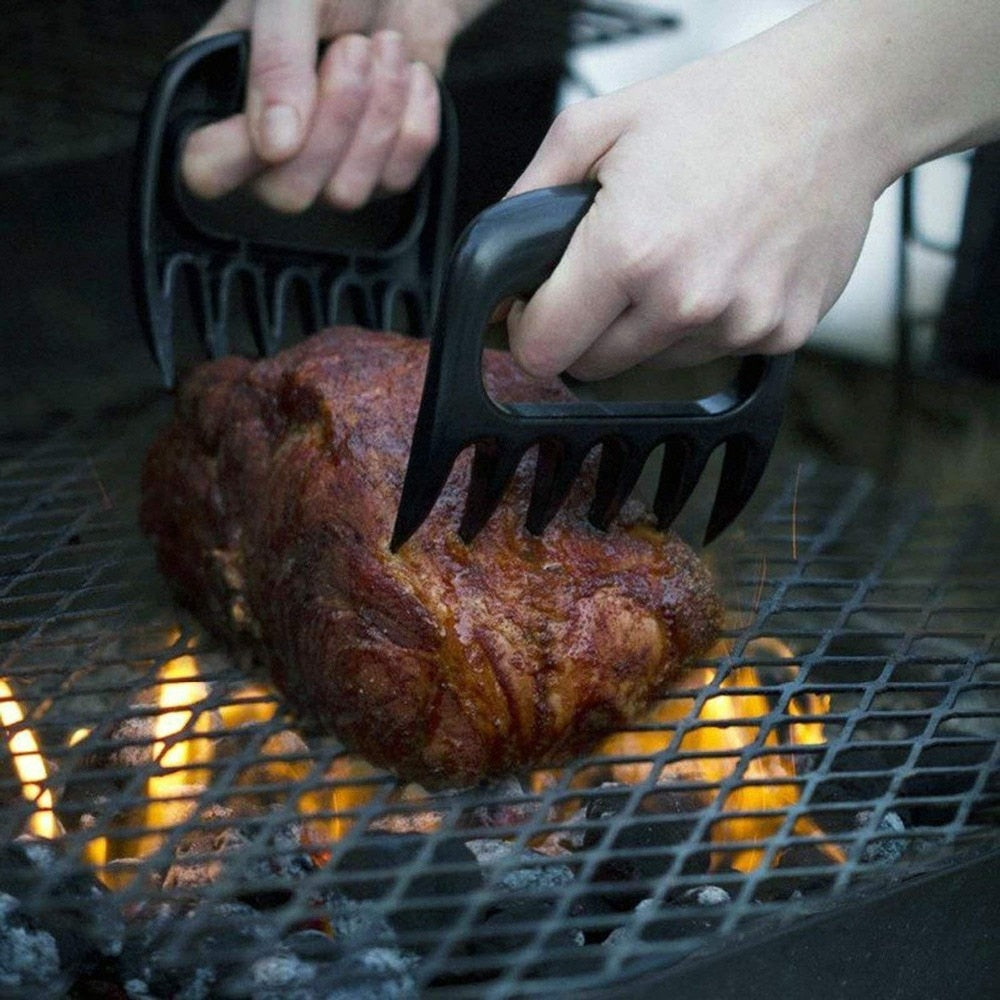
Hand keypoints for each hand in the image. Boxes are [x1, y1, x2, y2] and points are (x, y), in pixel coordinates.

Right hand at [180, 0, 494, 211]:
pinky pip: (396, 179)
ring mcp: (326, 168)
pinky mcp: (380, 172)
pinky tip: (411, 74)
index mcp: (220, 98)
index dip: (242, 154)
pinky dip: (415, 119)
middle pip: (287, 194)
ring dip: (379, 112)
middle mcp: (267, 150)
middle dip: (333, 121)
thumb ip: (275, 61)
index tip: (290, 102)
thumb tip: (275, 146)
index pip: (206, 170)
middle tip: (353, 48)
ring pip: (346, 194)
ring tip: (384, 47)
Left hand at [504, 22, 882, 378]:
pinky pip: (712, 354)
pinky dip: (704, 324)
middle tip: (606, 278)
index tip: (537, 311)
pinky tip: (722, 266)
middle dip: (583, 332)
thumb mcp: (597, 126)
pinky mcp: (780, 336)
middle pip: (593, 369)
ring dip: (646, 329)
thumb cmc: (722, 109)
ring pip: (653, 364)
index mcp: (629, 251)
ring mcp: (738, 324)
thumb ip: (529, 197)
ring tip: (676, 258)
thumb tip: (499, 260)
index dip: (528, 331)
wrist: (836, 108)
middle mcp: (685, 301)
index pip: (543, 349)